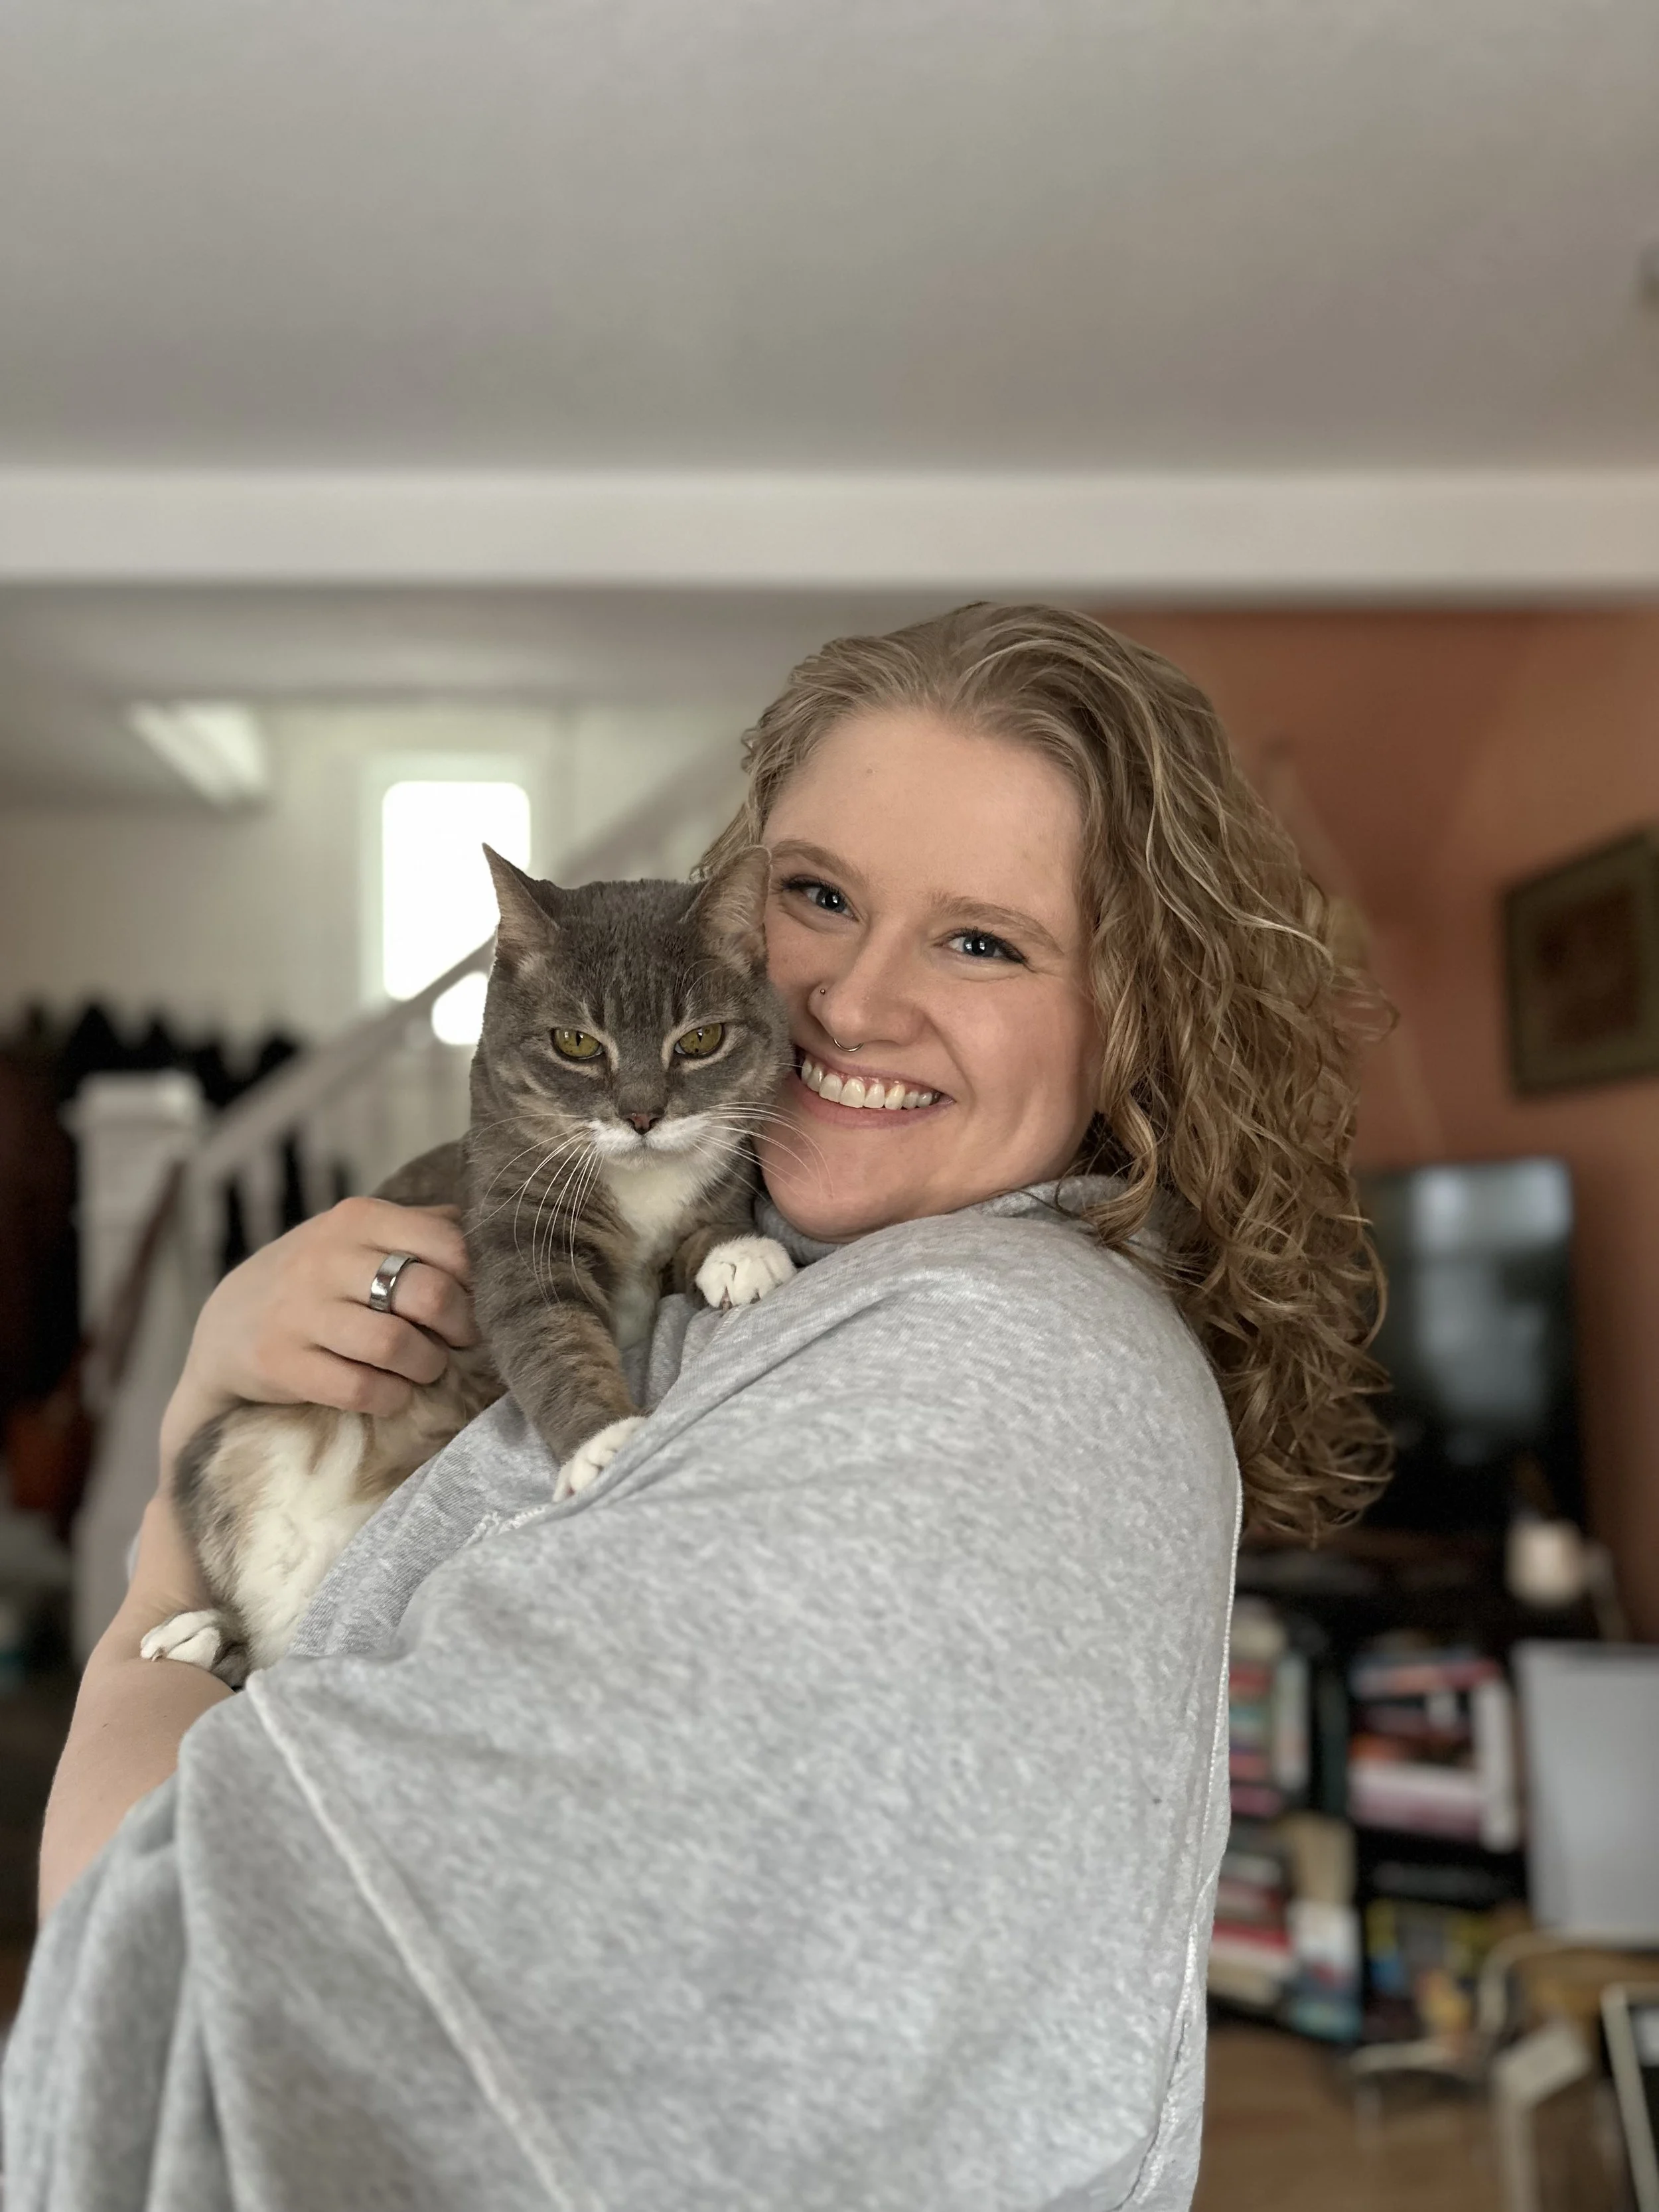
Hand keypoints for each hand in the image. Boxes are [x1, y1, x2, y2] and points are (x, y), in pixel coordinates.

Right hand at [161, 1197, 478, 1476]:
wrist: (228, 1323)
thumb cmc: (323, 1279)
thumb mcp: (363, 1237)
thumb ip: (425, 1229)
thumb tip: (496, 1233)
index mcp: (359, 1218)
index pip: (449, 1245)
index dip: (478, 1283)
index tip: (479, 1304)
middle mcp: (326, 1257)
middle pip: (429, 1295)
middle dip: (459, 1327)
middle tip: (456, 1341)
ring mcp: (299, 1311)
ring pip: (395, 1345)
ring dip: (426, 1366)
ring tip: (424, 1367)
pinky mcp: (281, 1362)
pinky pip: (360, 1389)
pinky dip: (390, 1397)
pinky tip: (390, 1391)